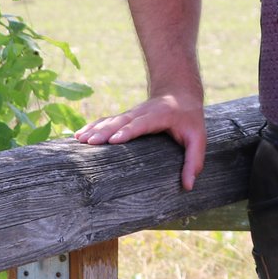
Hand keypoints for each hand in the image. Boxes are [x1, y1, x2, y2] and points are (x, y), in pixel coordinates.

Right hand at [75, 92, 205, 189]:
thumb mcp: (198, 137)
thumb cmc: (189, 119)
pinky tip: (79, 135)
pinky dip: (93, 126)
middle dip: (105, 131)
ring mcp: (132, 113)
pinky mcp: (125, 116)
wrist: (179, 92)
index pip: (142, 123)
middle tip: (90, 142)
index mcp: (160, 115)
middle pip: (121, 121)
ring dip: (95, 128)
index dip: (128, 131)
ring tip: (80, 139)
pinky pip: (107, 120)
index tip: (114, 140)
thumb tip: (188, 185)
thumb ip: (193, 160)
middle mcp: (142, 112)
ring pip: (111, 120)